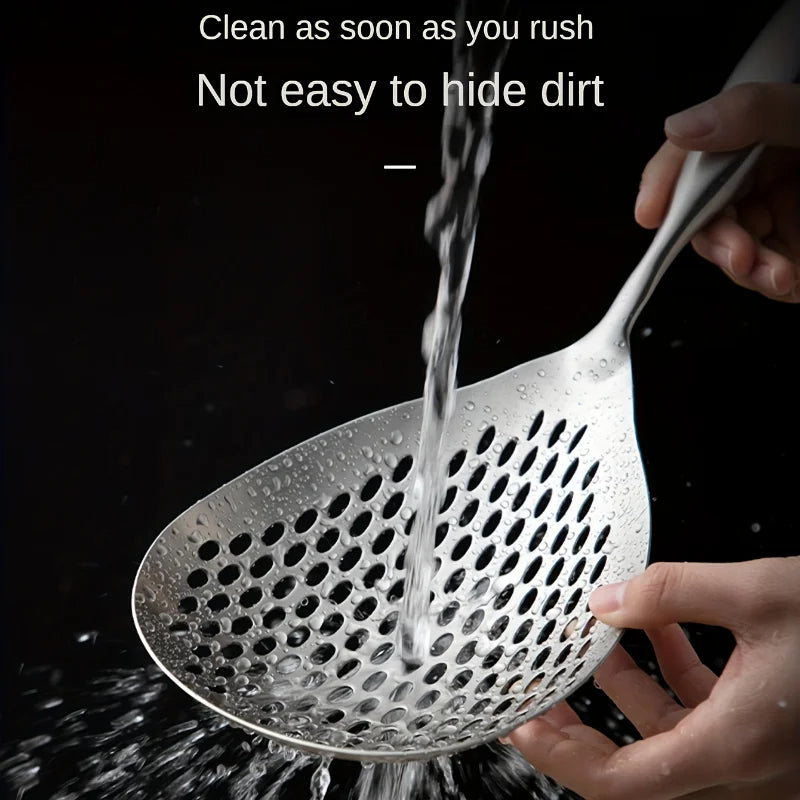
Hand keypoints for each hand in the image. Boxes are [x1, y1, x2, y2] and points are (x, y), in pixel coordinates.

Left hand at [505, 558, 799, 798]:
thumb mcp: (760, 594)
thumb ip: (672, 592)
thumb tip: (605, 599)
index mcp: (737, 747)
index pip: (624, 782)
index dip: (562, 758)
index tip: (520, 726)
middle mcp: (744, 762)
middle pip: (636, 766)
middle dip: (579, 730)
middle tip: (535, 697)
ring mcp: (758, 749)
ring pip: (669, 731)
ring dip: (627, 684)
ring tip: (595, 634)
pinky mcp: (769, 726)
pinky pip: (704, 708)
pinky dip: (673, 668)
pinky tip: (657, 621)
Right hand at [636, 83, 799, 302]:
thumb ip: (751, 112)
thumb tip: (682, 127)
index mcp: (760, 137)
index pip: (692, 158)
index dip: (664, 184)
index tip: (650, 213)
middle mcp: (763, 178)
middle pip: (703, 213)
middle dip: (713, 239)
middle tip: (738, 252)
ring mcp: (776, 218)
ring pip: (728, 251)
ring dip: (743, 270)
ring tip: (775, 273)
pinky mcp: (792, 254)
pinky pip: (761, 277)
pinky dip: (768, 285)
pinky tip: (786, 278)